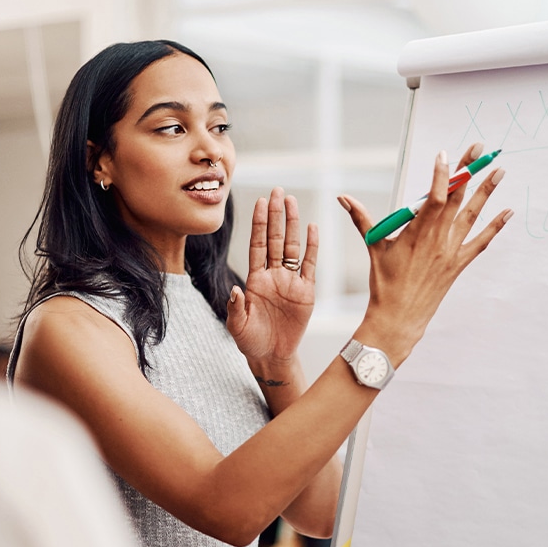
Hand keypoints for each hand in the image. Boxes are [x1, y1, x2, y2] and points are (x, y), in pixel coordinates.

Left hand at [226, 187, 317, 365]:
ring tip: (292, 201)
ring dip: (292, 224)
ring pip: (293, 246)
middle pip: (276, 239)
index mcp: (255, 279)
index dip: (259, 224)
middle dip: (276, 215)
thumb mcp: (237, 326)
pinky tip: (312, 228)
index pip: (258, 245)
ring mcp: (290, 281)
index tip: (259, 202)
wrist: (272, 355)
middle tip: (277, 191)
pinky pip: (310, 265)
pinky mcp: (306, 292)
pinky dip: (312, 246)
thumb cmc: (251, 340)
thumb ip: (235, 307)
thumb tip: (235, 290)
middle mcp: (273, 275)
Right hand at [339, 143, 511, 359]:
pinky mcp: (458, 264)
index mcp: (416, 233)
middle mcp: (437, 239)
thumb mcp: (373, 247)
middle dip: (468, 171)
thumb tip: (343, 199)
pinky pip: (481, 242)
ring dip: (487, 192)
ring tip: (500, 171)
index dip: (441, 175)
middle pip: (456, 198)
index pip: (433, 197)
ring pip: (472, 215)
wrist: (399, 317)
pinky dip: (495, 227)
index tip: (446, 155)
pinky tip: (508, 212)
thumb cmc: (384, 284)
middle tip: (480, 150)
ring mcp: (450, 251)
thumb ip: (362, 219)